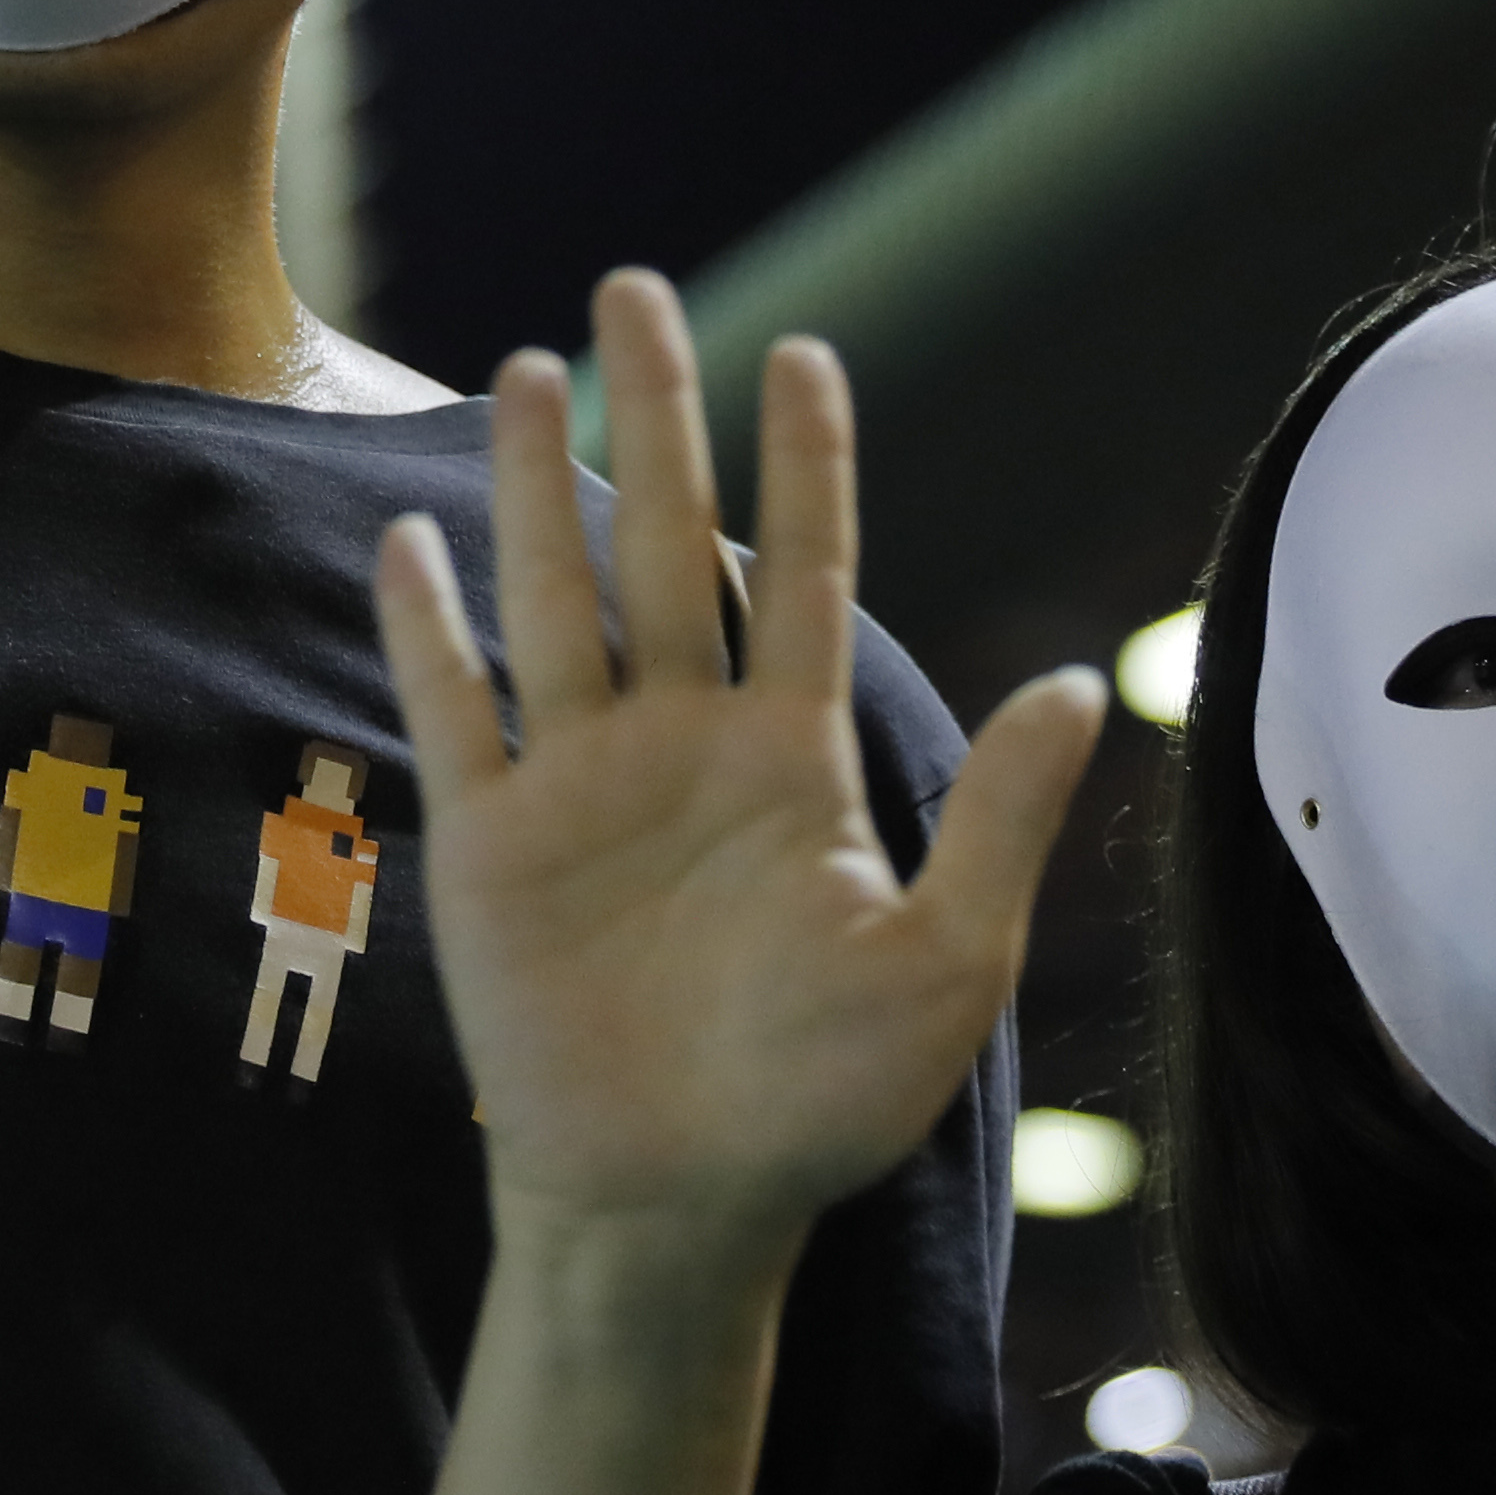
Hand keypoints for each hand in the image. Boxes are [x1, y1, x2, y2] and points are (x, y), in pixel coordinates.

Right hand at [380, 271, 1105, 1247]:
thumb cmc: (823, 1103)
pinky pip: (456, 713)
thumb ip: (1005, 819)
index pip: (799, 571)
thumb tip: (1085, 681)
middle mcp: (682, 745)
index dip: (803, 463)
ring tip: (529, 368)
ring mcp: (580, 787)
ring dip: (537, 488)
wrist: (680, 1207)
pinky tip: (410, 540)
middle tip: (633, 287)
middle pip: (662, 545)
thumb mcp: (944, 963)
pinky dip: (428, 630)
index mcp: (793, 760)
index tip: (800, 350)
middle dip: (653, 417)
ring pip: (555, 600)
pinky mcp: (492, 846)